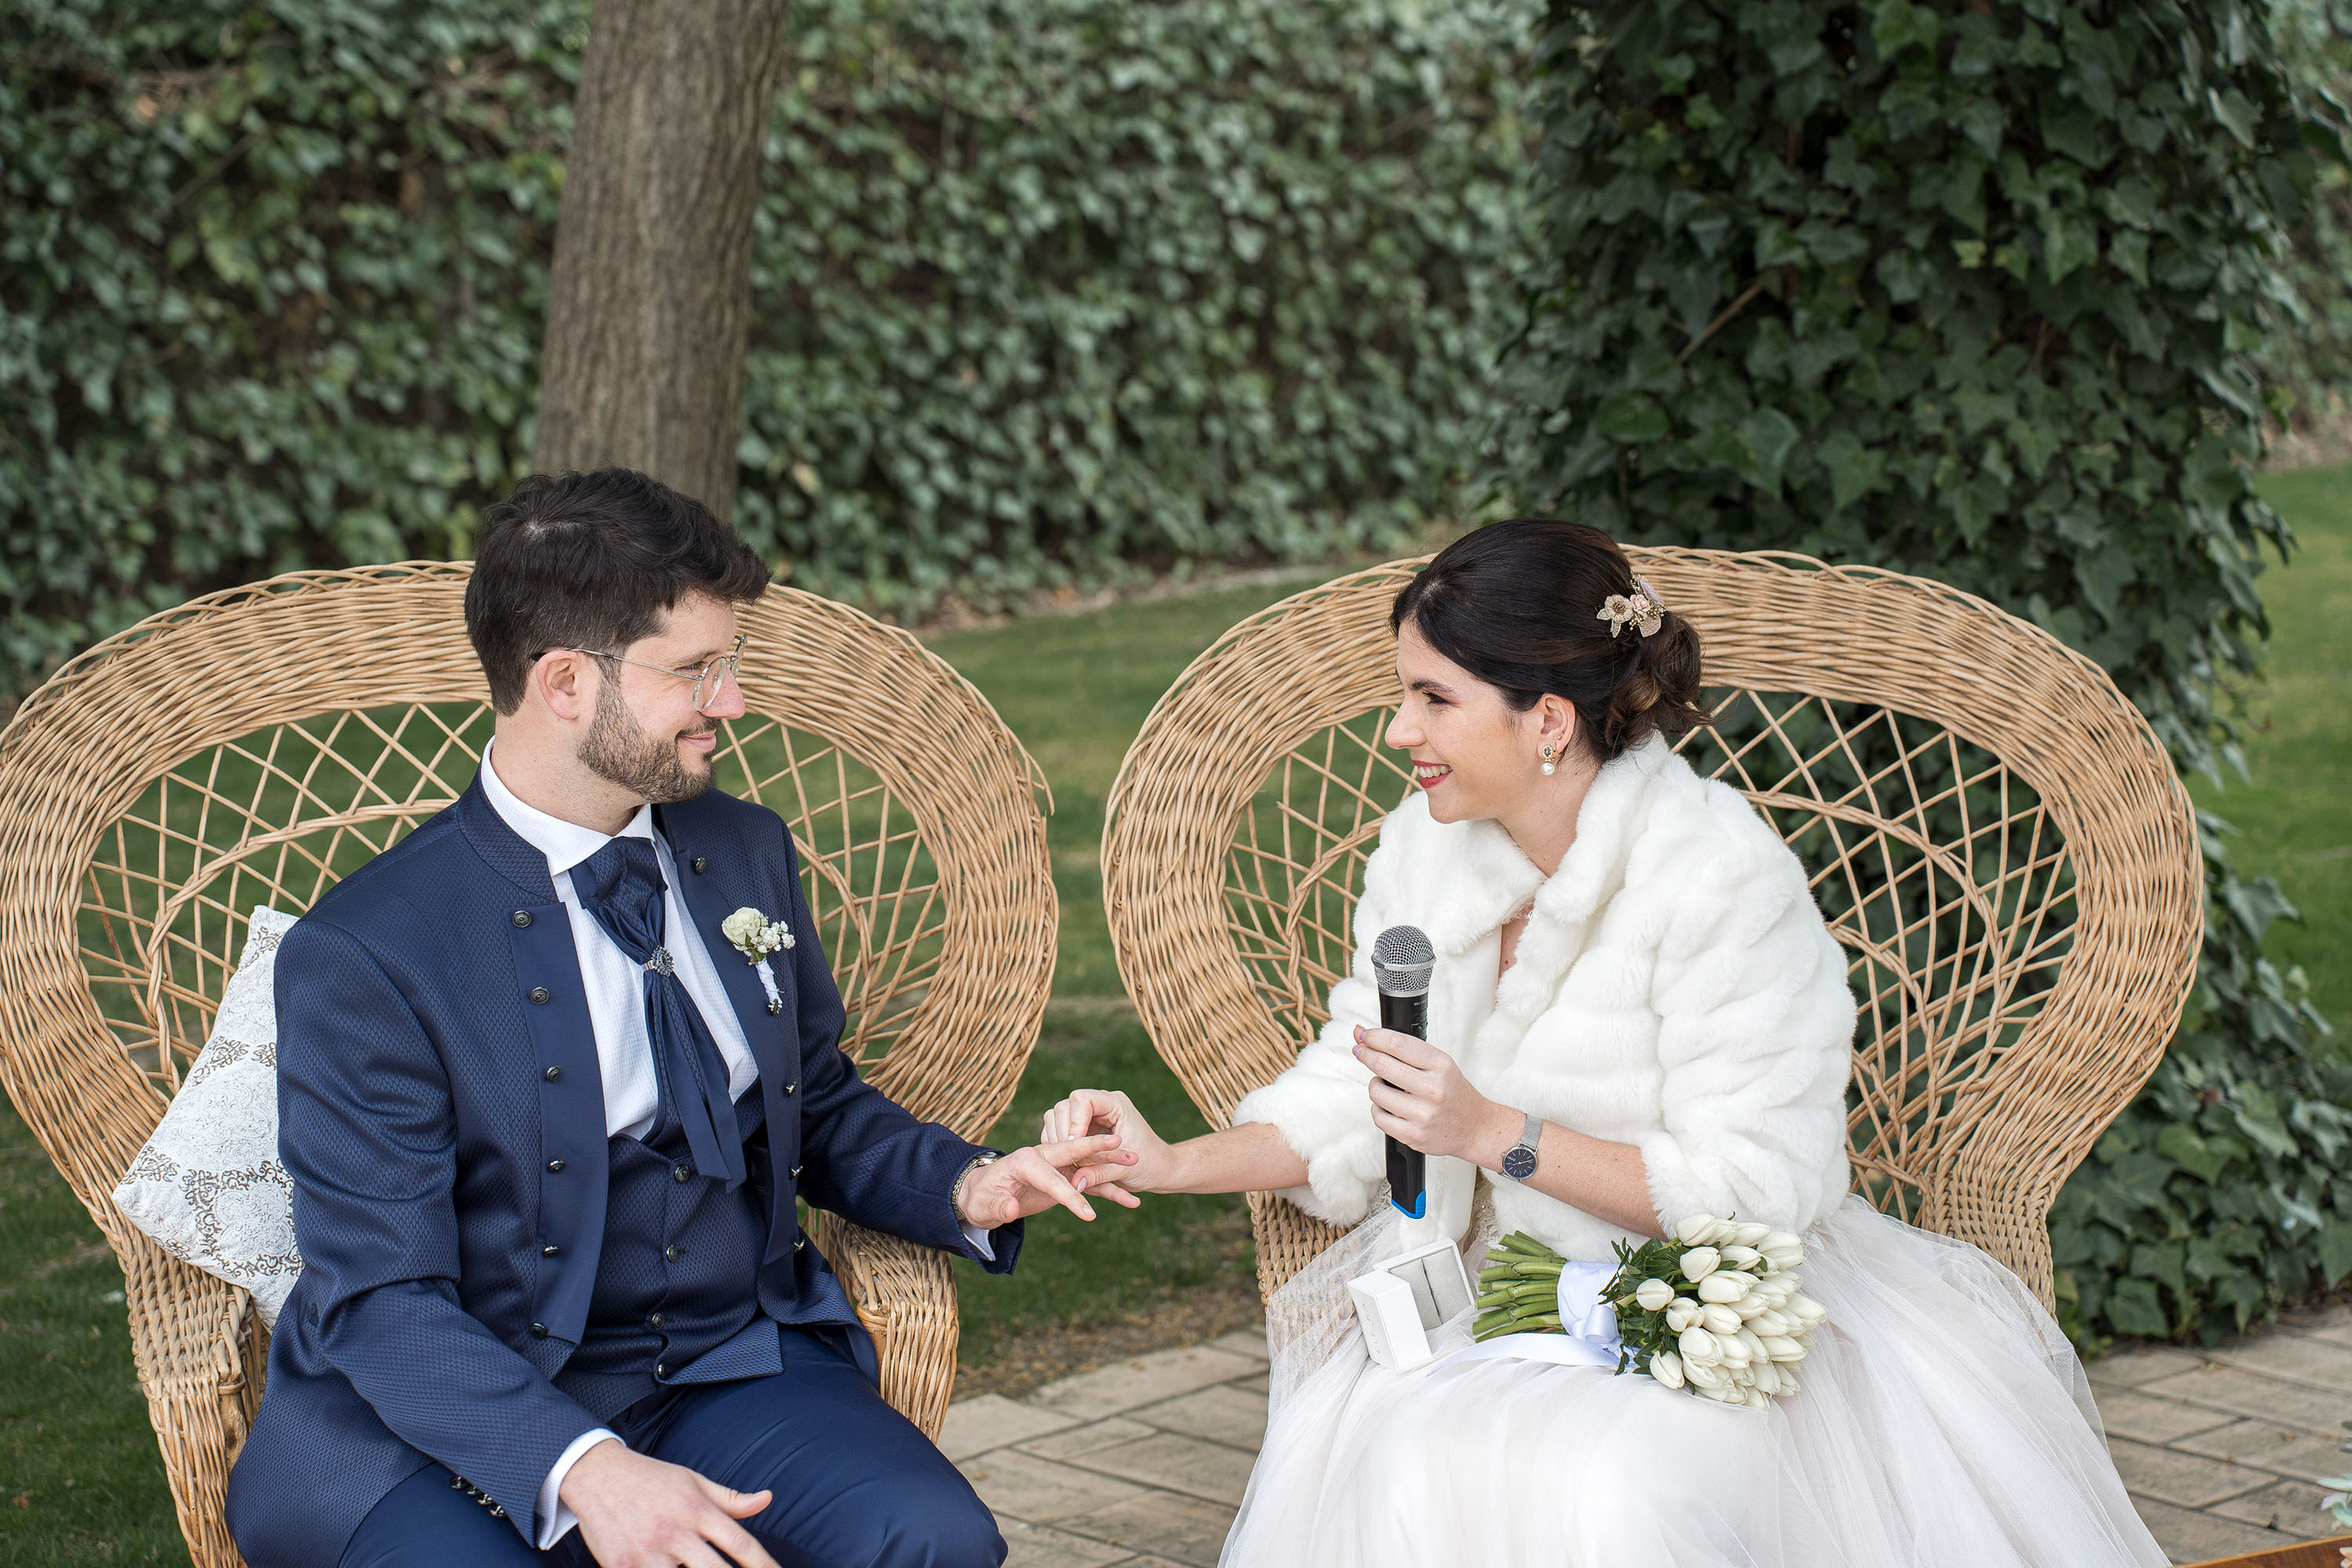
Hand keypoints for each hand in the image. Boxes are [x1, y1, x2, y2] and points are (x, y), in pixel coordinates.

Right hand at [560, 1438, 777, 1567]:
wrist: (596, 1475)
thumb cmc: (651, 1479)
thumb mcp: (693, 1481)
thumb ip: (730, 1499)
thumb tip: (767, 1499)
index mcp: (696, 1509)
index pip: (739, 1544)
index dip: (764, 1565)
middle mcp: (675, 1531)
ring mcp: (647, 1552)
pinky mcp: (621, 1566)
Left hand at [954, 1133, 1137, 1227]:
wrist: (982, 1195)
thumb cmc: (980, 1198)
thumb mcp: (983, 1206)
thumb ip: (998, 1205)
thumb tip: (1010, 1208)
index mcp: (1023, 1160)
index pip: (1049, 1176)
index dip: (1067, 1194)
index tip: (1086, 1213)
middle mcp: (1042, 1157)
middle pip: (1073, 1152)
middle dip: (1098, 1148)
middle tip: (1123, 1142)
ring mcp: (1055, 1166)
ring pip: (1087, 1164)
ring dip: (1111, 1163)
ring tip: (1136, 1161)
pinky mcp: (1063, 1178)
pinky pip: (1090, 1184)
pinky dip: (1109, 1190)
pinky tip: (1130, 1199)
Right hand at [1037, 1088, 1176, 1200]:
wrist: (1159, 1170)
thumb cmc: (1149, 1166)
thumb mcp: (1124, 1171)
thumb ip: (1099, 1175)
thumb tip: (1075, 1185)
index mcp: (1115, 1104)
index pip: (1082, 1099)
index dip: (1074, 1121)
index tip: (1074, 1145)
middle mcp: (1100, 1105)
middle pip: (1065, 1107)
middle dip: (1062, 1133)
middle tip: (1066, 1158)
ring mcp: (1089, 1115)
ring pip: (1057, 1118)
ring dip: (1058, 1141)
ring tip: (1066, 1164)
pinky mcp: (1082, 1128)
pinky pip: (1058, 1131)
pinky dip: (1058, 1147)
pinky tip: (1065, 1164)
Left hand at [1352, 1025, 1516, 1165]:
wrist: (1475, 1127)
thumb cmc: (1454, 1093)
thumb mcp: (1440, 1064)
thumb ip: (1406, 1050)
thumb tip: (1364, 1035)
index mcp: (1441, 1066)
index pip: (1397, 1044)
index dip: (1373, 1037)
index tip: (1363, 1034)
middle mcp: (1433, 1089)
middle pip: (1382, 1065)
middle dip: (1365, 1054)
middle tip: (1361, 1051)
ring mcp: (1423, 1114)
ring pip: (1376, 1092)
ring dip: (1375, 1085)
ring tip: (1386, 1085)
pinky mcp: (1413, 1135)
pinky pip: (1378, 1117)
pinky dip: (1378, 1108)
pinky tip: (1389, 1106)